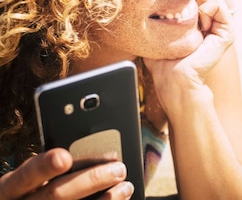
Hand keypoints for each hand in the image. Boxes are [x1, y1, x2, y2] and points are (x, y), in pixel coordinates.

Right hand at [0, 149, 133, 199]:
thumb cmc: (33, 189)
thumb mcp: (32, 177)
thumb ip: (51, 165)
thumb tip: (94, 153)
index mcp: (11, 187)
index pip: (26, 176)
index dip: (43, 167)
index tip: (63, 157)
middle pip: (56, 194)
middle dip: (91, 180)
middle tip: (119, 169)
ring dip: (106, 199)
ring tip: (125, 186)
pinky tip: (118, 199)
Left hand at [143, 0, 234, 102]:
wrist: (173, 80)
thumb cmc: (162, 59)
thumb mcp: (159, 29)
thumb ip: (162, 11)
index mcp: (200, 20)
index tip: (174, 2)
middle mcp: (213, 21)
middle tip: (182, 11)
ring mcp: (222, 27)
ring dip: (200, 0)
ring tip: (192, 18)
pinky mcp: (227, 33)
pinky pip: (221, 5)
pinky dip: (208, 6)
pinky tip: (200, 20)